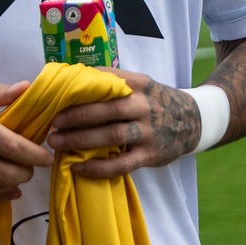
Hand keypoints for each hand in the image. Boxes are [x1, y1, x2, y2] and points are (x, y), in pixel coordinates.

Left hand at [46, 68, 200, 176]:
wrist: (192, 121)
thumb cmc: (155, 101)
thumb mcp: (141, 84)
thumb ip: (113, 83)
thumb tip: (73, 76)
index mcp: (139, 84)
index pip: (108, 82)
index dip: (82, 89)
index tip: (58, 95)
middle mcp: (144, 106)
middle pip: (107, 110)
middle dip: (77, 116)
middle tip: (53, 121)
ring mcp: (148, 132)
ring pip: (113, 136)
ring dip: (82, 140)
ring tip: (57, 142)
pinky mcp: (150, 155)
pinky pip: (122, 164)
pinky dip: (98, 168)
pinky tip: (78, 167)